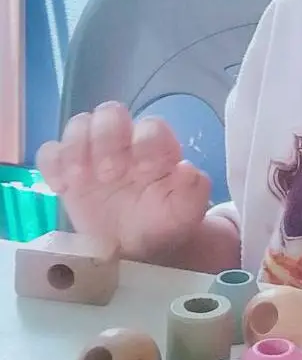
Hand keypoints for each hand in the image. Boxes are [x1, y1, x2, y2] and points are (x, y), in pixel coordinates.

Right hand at [37, 102, 210, 262]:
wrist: (138, 247)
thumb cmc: (164, 223)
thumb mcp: (184, 213)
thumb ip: (193, 191)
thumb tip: (187, 169)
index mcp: (158, 148)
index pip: (151, 126)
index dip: (146, 143)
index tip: (144, 172)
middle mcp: (126, 142)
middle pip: (111, 112)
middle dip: (106, 139)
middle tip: (109, 176)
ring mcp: (94, 152)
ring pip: (79, 124)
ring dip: (76, 148)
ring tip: (80, 181)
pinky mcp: (68, 167)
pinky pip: (50, 151)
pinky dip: (52, 164)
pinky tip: (61, 188)